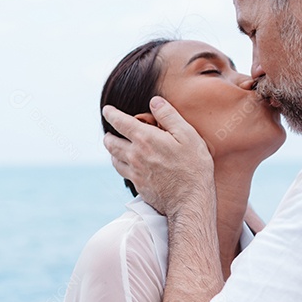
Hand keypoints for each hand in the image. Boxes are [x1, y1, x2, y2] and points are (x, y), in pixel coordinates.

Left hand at [102, 97, 213, 216]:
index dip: (111, 113)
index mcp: (145, 139)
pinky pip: (122, 172)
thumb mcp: (188, 135)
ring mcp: (134, 172)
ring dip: (113, 150)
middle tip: (112, 131)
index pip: (119, 122)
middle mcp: (135, 155)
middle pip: (110, 142)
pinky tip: (128, 164)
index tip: (107, 110)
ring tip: (118, 146)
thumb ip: (169, 116)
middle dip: (109, 134)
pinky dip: (120, 164)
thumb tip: (155, 101)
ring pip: (113, 158)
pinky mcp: (138, 186)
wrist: (191, 200)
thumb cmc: (194, 166)